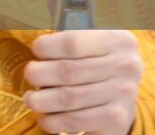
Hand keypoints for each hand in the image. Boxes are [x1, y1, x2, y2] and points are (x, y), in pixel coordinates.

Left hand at [23, 30, 142, 134]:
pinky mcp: (117, 120)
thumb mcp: (93, 37)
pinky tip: (46, 118)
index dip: (47, 47)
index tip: (36, 50)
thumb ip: (68, 32)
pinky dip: (54, 122)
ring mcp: (123, 96)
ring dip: (42, 101)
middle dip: (39, 75)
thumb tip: (36, 43)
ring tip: (31, 99)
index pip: (72, 43)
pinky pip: (77, 122)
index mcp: (117, 40)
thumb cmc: (98, 58)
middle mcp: (125, 67)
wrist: (125, 88)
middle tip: (30, 76)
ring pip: (69, 99)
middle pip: (68, 72)